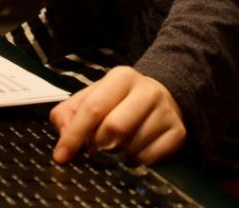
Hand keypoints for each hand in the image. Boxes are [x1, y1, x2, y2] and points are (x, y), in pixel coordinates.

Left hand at [49, 66, 186, 165]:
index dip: (74, 135)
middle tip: (98, 145)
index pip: (93, 109)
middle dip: (99, 143)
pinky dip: (136, 161)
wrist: (162, 96)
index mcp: (122, 77)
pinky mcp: (178, 132)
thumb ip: (69, 112)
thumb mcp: (92, 97)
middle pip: (114, 129)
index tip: (61, 156)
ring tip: (119, 142)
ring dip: (118, 153)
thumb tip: (64, 133)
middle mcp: (147, 90)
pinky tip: (135, 149)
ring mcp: (166, 111)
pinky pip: (149, 159)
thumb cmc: (119, 100)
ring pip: (132, 147)